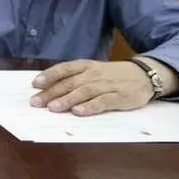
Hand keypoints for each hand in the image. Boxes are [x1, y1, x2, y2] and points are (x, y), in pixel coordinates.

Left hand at [29, 58, 178, 115]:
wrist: (144, 75)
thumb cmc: (111, 75)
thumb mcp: (92, 71)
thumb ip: (73, 78)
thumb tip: (46, 89)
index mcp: (86, 66)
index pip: (64, 69)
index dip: (49, 75)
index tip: (34, 84)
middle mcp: (94, 74)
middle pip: (70, 83)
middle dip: (51, 92)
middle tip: (36, 102)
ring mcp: (108, 85)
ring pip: (84, 92)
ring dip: (67, 100)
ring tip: (53, 108)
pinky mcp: (120, 97)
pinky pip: (103, 102)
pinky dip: (90, 107)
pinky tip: (78, 112)